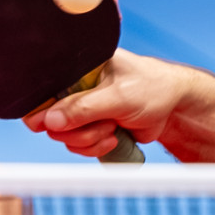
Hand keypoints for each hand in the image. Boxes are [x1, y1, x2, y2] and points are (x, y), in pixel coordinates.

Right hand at [22, 49, 189, 158]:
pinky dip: (94, 147)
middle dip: (77, 129)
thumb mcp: (119, 96)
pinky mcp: (89, 125)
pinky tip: (113, 137)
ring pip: (63, 135)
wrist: (172, 107)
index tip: (51, 124)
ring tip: (113, 128)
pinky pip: (76, 144)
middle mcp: (76, 87)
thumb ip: (84, 108)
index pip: (45, 87)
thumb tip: (49, 120)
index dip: (42, 109)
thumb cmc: (153, 88)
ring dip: (88, 139)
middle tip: (104, 124)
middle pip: (50, 118)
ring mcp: (82, 108)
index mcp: (80, 67)